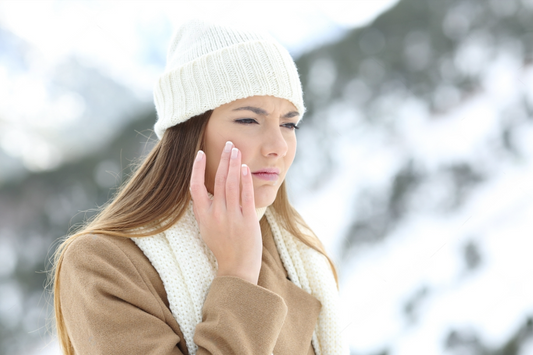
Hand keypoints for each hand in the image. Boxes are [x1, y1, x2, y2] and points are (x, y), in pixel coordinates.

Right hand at [189, 141, 261, 284]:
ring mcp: (232, 217)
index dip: (197, 169)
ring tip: (236, 150)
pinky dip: (245, 180)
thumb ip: (206, 210)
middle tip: (228, 144)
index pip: (195, 187)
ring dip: (234, 164)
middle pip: (218, 180)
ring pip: (231, 184)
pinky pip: (246, 195)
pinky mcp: (247, 220)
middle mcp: (216, 215)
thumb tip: (204, 192)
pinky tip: (245, 168)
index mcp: (203, 217)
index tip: (200, 154)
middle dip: (223, 159)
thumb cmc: (223, 248)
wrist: (237, 269)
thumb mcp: (207, 229)